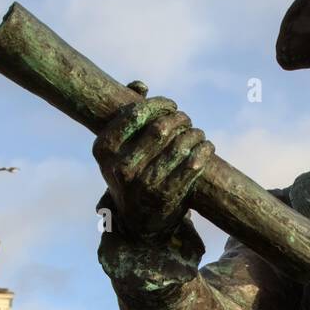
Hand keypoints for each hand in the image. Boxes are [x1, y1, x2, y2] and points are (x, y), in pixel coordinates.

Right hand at [93, 86, 213, 239]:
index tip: (171, 106)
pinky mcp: (166, 196)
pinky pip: (193, 164)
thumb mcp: (118, 149)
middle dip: (180, 119)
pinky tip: (206, 147)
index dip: (159, 104)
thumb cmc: (131, 174)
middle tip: (187, 121)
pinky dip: (204, 150)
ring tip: (198, 133)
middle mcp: (121, 167)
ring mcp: (143, 183)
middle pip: (160, 127)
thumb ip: (126, 114)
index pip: (135, 114)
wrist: (138, 223)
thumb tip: (141, 86)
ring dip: (195, 133)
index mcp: (104, 150)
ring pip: (180, 144)